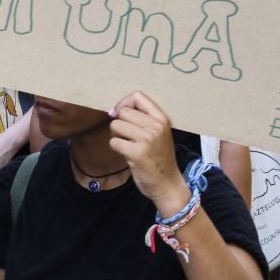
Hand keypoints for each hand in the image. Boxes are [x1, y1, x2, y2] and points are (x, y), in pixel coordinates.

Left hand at [108, 91, 188, 213]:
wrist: (167, 184)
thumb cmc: (158, 157)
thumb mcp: (158, 133)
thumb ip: (141, 119)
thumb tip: (112, 111)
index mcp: (162, 119)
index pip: (138, 96)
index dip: (124, 103)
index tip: (122, 115)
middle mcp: (156, 126)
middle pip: (123, 112)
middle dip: (120, 124)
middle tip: (128, 137)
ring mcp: (147, 139)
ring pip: (115, 125)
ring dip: (117, 137)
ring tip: (129, 146)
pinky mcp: (137, 153)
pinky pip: (113, 142)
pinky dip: (116, 149)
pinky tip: (128, 155)